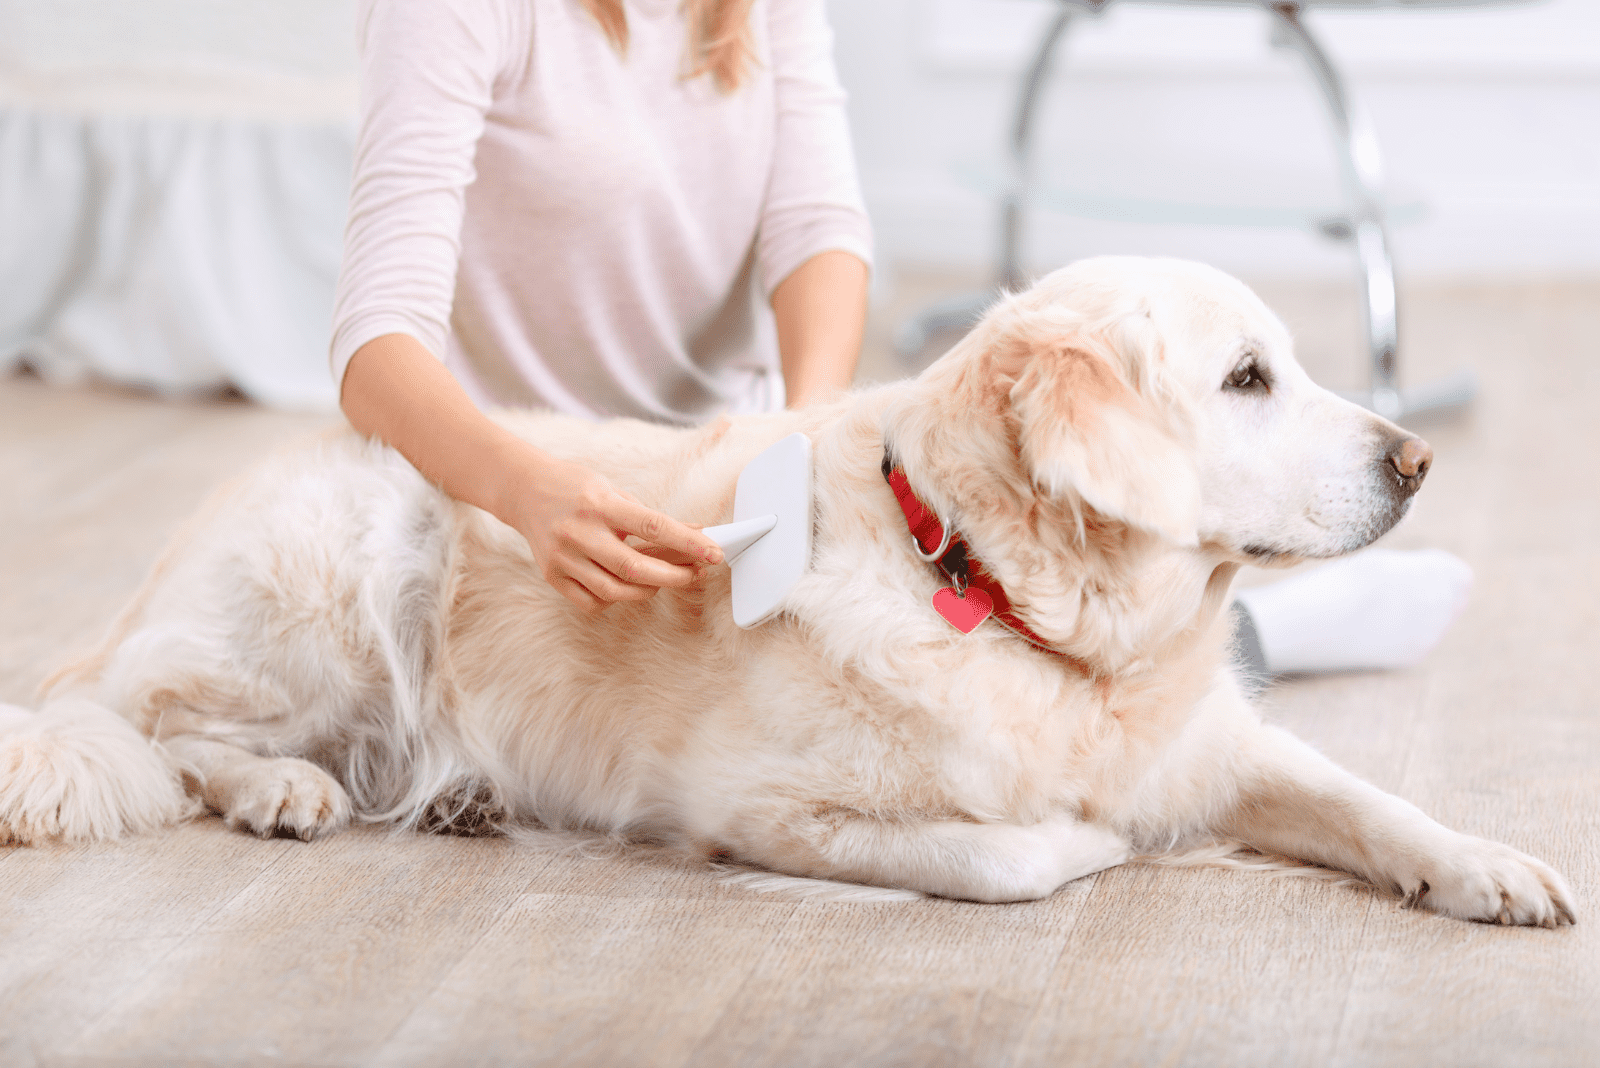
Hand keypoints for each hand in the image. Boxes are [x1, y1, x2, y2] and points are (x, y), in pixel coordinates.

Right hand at [507, 451, 723, 611]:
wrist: (523, 490)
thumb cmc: (574, 487)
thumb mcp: (614, 491)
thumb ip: (650, 516)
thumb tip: (694, 532)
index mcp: (600, 504)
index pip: (653, 526)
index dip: (688, 542)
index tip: (714, 552)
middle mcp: (580, 532)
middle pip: (635, 568)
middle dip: (674, 576)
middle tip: (695, 574)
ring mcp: (563, 557)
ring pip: (615, 591)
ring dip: (649, 589)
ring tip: (664, 579)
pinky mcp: (553, 576)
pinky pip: (592, 602)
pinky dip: (615, 599)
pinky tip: (625, 585)